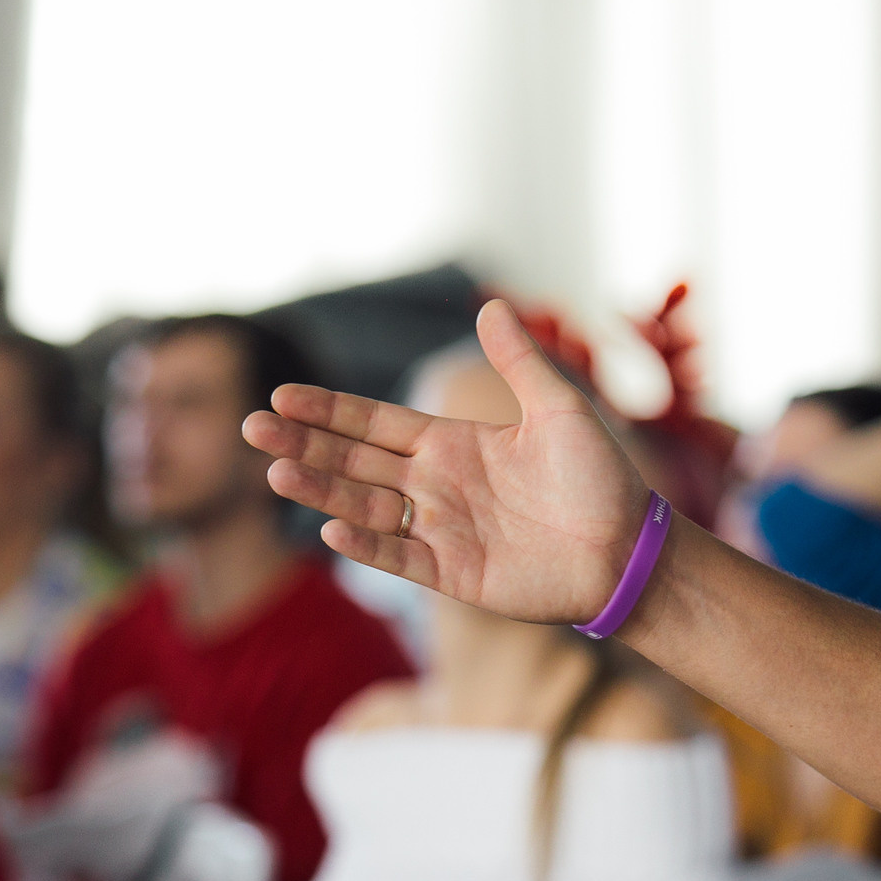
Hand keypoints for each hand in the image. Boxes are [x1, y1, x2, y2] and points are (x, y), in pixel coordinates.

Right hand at [244, 299, 650, 624]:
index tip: (281, 396)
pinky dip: (365, 545)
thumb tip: (491, 306)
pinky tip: (331, 528)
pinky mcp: (453, 574)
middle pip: (354, 462)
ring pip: (364, 507)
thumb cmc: (602, 478)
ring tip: (273, 474)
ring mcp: (440, 531)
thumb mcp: (560, 408)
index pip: (375, 423)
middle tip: (251, 429)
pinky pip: (398, 558)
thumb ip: (520, 362)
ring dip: (319, 492)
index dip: (328, 411)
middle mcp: (436, 486)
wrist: (630, 549)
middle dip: (303, 445)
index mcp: (453, 443)